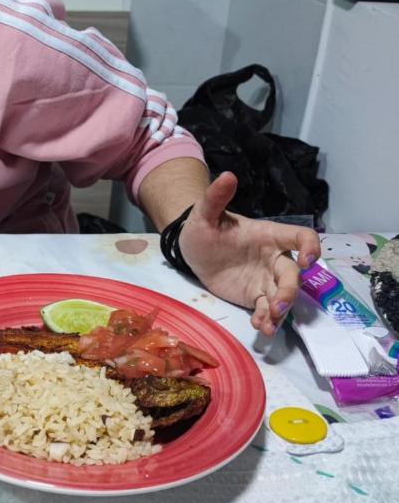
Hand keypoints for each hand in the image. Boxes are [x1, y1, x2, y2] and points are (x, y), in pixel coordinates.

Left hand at [177, 172, 320, 335]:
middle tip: (277, 304)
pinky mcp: (255, 296)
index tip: (308, 260)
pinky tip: (259, 327)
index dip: (311, 247)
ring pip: (283, 296)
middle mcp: (273, 258)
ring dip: (280, 310)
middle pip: (293, 275)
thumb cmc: (204, 228)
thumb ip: (216, 197)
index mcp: (269, 235)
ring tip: (269, 323)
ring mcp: (265, 279)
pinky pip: (266, 310)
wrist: (191, 250)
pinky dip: (266, 320)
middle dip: (289, 290)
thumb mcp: (204, 213)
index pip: (301, 237)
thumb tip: (227, 175)